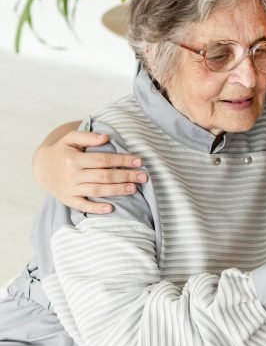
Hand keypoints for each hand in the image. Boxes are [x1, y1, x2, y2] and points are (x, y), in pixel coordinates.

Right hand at [32, 129, 147, 213]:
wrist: (41, 167)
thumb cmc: (61, 151)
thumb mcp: (70, 139)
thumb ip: (87, 137)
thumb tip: (106, 137)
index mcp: (74, 159)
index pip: (103, 160)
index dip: (122, 160)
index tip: (139, 161)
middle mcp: (72, 175)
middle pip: (104, 176)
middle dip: (125, 176)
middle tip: (143, 177)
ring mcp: (71, 189)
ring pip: (98, 190)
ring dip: (117, 190)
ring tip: (133, 188)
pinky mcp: (69, 200)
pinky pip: (84, 206)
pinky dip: (97, 208)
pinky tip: (111, 208)